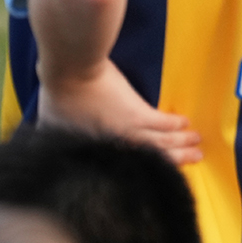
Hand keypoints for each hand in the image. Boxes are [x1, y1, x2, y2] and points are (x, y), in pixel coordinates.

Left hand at [39, 60, 202, 166]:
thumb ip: (55, 132)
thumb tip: (44, 135)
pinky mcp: (137, 114)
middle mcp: (111, 147)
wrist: (71, 71)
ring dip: (181, 146)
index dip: (136, 168)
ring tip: (198, 148)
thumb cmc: (58, 92)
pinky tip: (186, 124)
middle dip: (171, 161)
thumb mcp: (52, 122)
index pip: (119, 165)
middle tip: (189, 162)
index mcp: (92, 150)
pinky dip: (176, 125)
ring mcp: (125, 132)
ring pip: (161, 144)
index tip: (148, 170)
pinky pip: (163, 124)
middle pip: (146, 159)